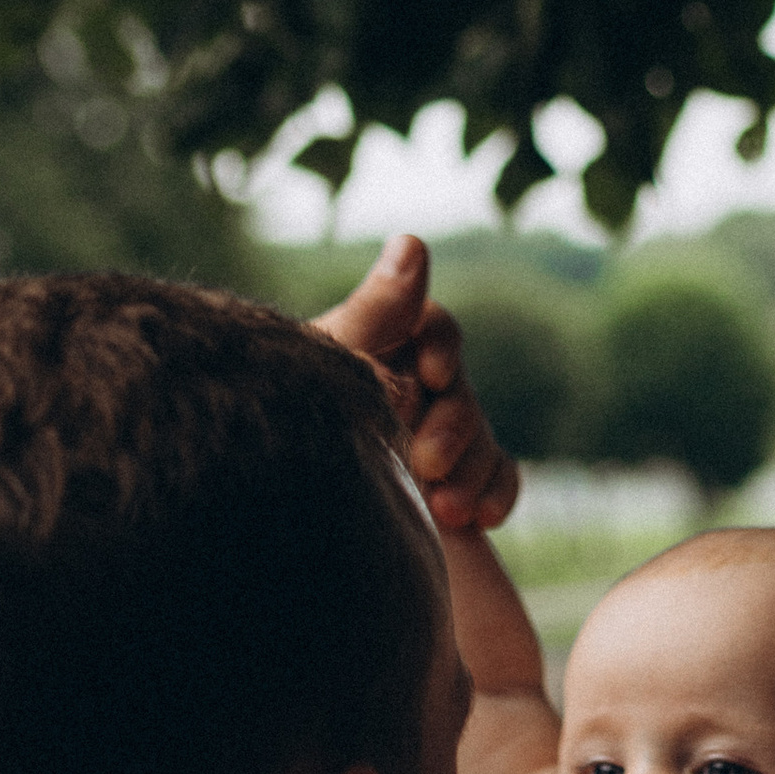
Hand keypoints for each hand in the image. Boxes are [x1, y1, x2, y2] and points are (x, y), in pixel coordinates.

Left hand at [310, 234, 518, 531]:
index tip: (432, 373)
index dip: (440, 344)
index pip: (430, 326)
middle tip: (426, 461)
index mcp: (376, 352)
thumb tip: (412, 241)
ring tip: (443, 509)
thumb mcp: (330, 368)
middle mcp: (411, 391)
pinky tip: (475, 517)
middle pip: (461, 390)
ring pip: (482, 438)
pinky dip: (494, 495)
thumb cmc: (289, 430)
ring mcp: (436, 442)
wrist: (276, 532)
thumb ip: (374, 312)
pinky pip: (498, 479)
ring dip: (471, 469)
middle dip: (453, 424)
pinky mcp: (454, 490)